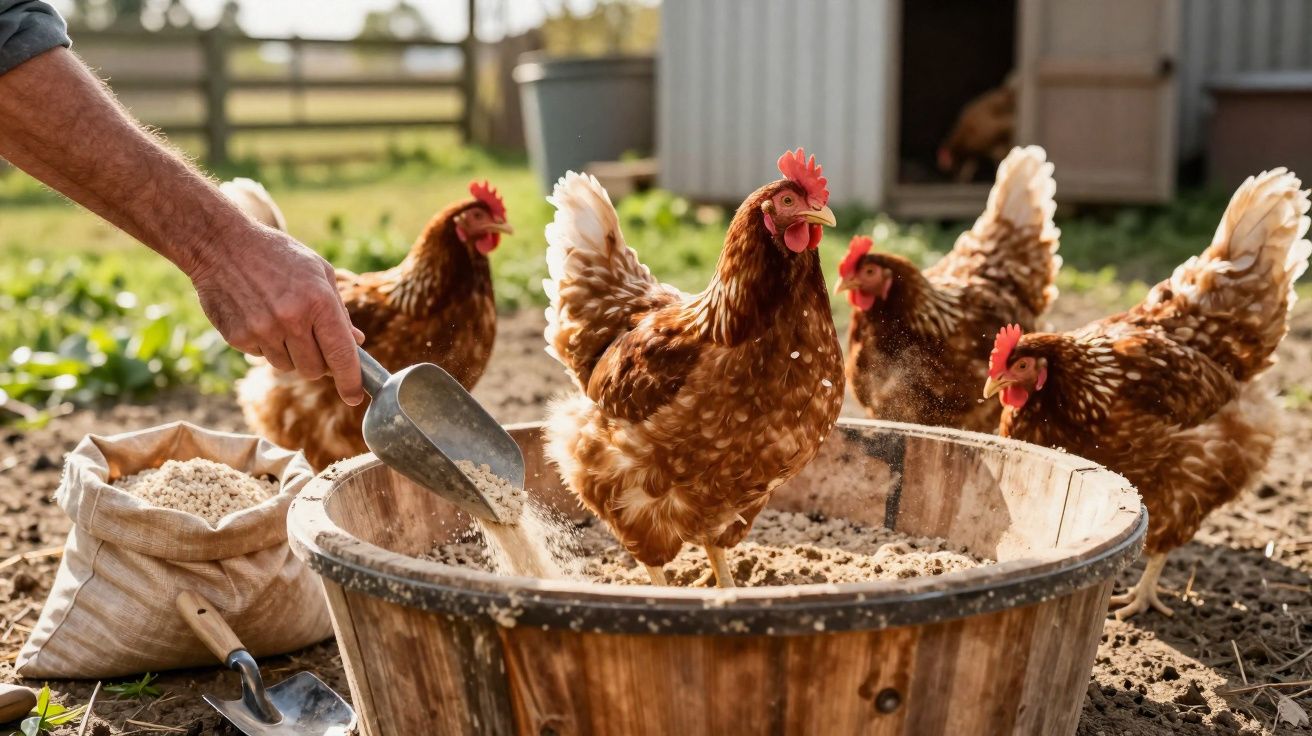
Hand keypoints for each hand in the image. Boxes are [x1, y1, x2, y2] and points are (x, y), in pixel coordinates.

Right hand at [190, 225, 366, 404]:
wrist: (222, 244)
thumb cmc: (278, 255)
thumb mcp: (319, 272)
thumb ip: (339, 312)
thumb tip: (356, 344)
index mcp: (318, 302)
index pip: (341, 355)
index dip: (351, 382)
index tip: (354, 398)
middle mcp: (291, 320)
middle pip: (314, 370)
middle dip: (319, 363)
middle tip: (312, 341)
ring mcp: (262, 331)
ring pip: (288, 366)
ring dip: (290, 353)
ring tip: (281, 320)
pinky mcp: (238, 337)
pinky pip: (261, 356)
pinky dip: (265, 344)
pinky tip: (259, 316)